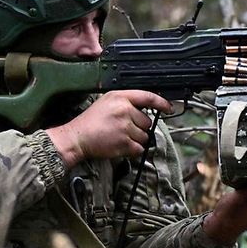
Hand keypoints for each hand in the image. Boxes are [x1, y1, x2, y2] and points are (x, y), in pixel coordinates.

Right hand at [45, 90, 173, 167]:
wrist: (77, 137)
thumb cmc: (90, 121)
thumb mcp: (107, 102)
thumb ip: (125, 102)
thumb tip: (144, 109)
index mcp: (120, 97)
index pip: (148, 97)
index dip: (162, 103)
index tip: (169, 108)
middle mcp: (125, 110)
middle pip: (147, 121)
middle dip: (139, 127)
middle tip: (123, 129)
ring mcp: (125, 126)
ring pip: (144, 136)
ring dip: (136, 139)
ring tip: (119, 137)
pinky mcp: (125, 142)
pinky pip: (139, 148)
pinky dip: (132, 150)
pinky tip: (120, 145)